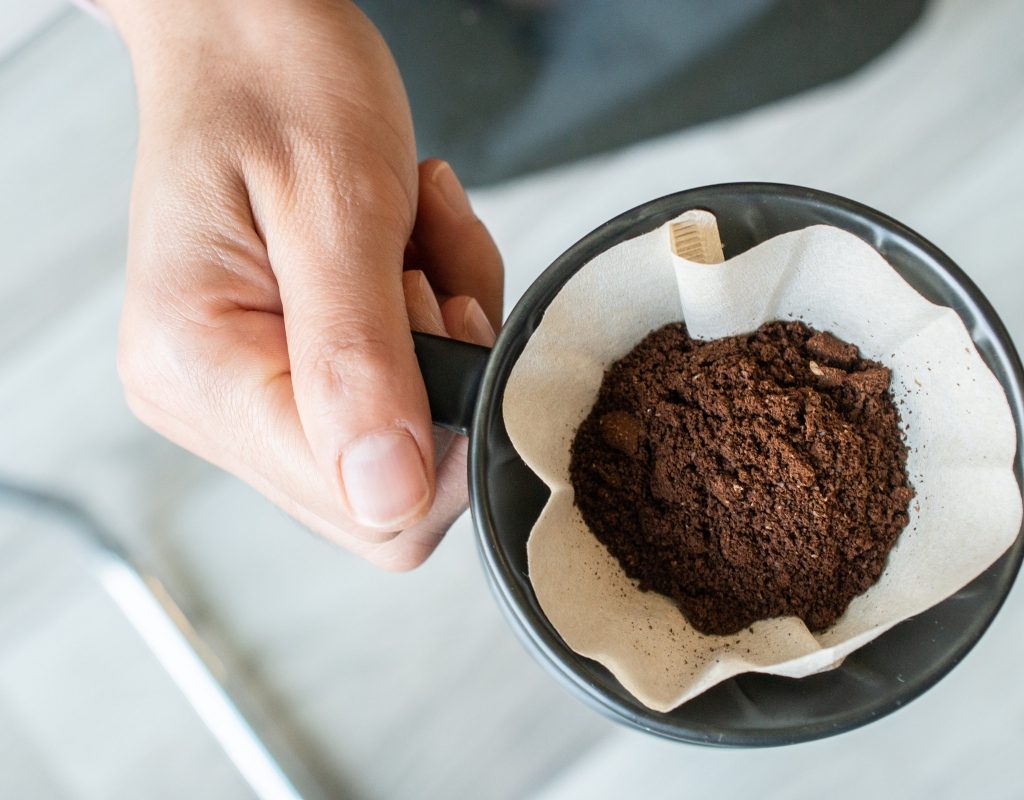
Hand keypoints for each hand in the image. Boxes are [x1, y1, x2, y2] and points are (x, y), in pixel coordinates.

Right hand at [108, 0, 502, 568]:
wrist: (245, 29)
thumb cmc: (274, 79)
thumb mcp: (337, 205)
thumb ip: (357, 359)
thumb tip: (388, 492)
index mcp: (200, 371)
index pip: (360, 501)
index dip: (442, 430)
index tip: (445, 314)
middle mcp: (208, 400)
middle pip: (385, 492)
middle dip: (445, 382)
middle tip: (429, 274)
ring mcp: (244, 390)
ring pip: (402, 439)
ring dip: (442, 342)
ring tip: (410, 242)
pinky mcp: (282, 367)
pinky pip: (395, 392)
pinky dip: (431, 325)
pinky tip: (405, 252)